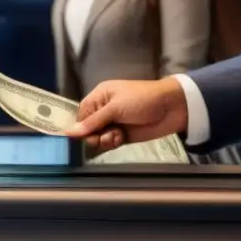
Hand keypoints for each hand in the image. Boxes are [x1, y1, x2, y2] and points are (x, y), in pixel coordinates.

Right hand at [65, 78, 188, 154]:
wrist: (171, 108)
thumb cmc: (141, 100)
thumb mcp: (115, 107)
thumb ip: (92, 122)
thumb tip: (68, 132)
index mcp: (100, 96)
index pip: (81, 114)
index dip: (80, 125)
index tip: (83, 134)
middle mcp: (104, 110)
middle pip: (87, 128)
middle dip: (93, 134)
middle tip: (103, 134)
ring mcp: (114, 123)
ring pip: (98, 137)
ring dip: (104, 139)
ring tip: (115, 135)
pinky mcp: (123, 135)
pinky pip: (109, 143)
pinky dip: (112, 142)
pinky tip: (120, 139)